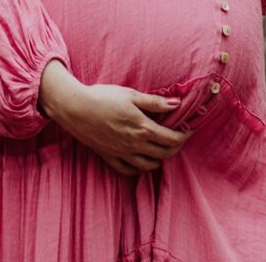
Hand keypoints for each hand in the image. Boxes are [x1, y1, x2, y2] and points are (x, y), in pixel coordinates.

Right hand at [39, 60, 189, 174]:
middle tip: (179, 138)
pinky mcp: (109, 157)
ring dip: (160, 159)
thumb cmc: (103, 97)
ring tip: (162, 149)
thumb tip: (177, 103)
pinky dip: (139, 168)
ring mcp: (121, 153)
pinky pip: (129, 170)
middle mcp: (134, 144)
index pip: (171, 139)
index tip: (189, 130)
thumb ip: (155, 102)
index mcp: (142, 128)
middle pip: (164, 153)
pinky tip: (142, 160)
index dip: (184, 136)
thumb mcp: (131, 95)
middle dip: (175, 147)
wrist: (75, 108)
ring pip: (149, 165)